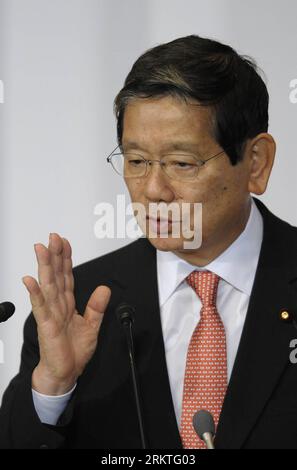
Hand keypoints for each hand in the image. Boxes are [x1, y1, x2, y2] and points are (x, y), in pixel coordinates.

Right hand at [22, 233, 110, 394]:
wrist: (65, 374)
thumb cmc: (73, 352)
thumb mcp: (92, 326)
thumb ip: (96, 307)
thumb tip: (104, 288)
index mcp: (67, 303)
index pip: (66, 276)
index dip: (66, 258)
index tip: (64, 242)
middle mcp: (57, 305)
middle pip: (56, 275)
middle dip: (55, 255)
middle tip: (53, 237)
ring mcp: (50, 313)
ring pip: (47, 285)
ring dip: (44, 267)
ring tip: (41, 249)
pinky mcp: (46, 325)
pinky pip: (40, 306)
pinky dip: (35, 293)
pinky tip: (30, 280)